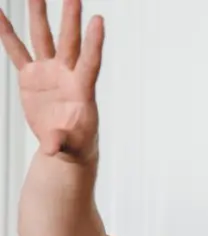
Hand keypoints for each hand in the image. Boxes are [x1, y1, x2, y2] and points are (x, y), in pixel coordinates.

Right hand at [0, 0, 103, 159]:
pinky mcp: (31, 77)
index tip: (99, 20)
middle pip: (69, 42)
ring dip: (40, 16)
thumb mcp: (70, 146)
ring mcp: (49, 73)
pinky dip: (7, 33)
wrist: (65, 144)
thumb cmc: (75, 144)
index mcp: (82, 90)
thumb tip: (51, 148)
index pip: (90, 61)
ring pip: (44, 39)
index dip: (94, 42)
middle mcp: (67, 75)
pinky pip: (16, 51)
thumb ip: (61, 142)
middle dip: (71, 19)